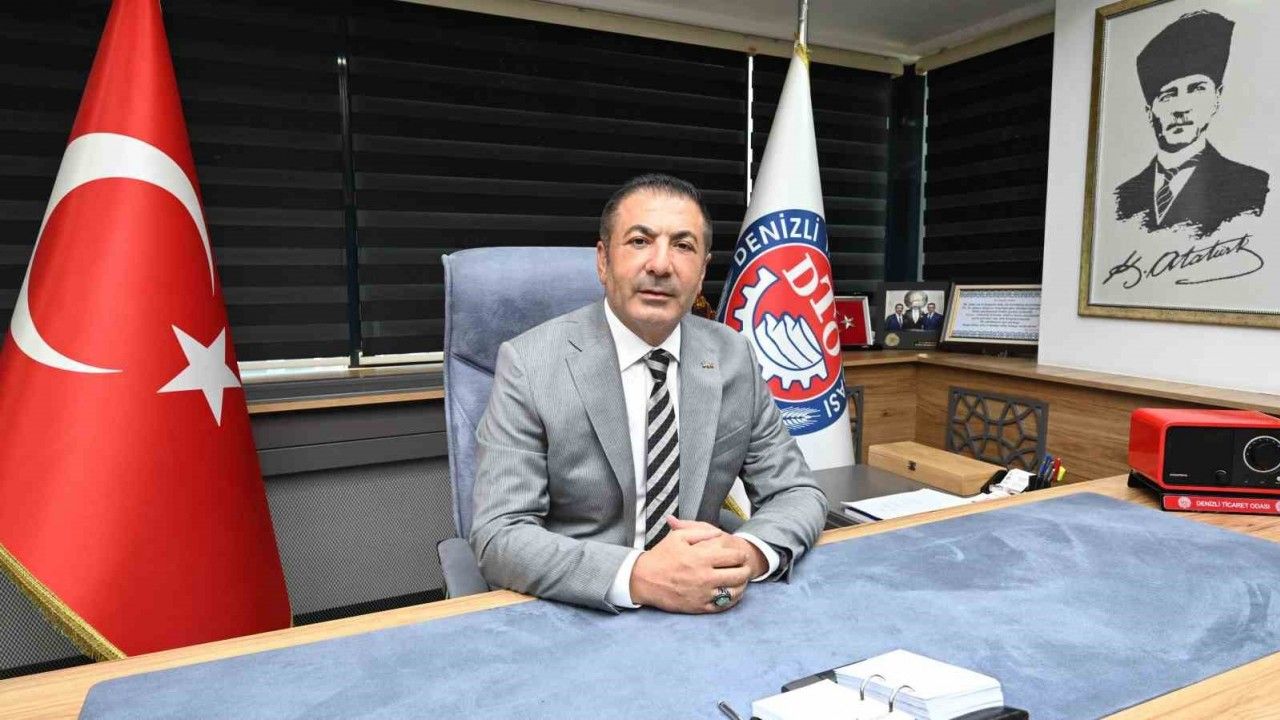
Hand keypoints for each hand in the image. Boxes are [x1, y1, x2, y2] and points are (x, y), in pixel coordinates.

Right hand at [629, 518, 752, 612]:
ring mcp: (702, 594)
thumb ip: (700, 532)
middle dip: (746, 570)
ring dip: (742, 586)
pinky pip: (722, 606)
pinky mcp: (698, 607)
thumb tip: (719, 533)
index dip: (741, 554)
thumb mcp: (678, 537)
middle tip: (746, 567)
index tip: (742, 554)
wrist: (643, 579)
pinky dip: (731, 600)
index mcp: (701, 558)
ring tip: (741, 580)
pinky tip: (731, 594)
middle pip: (738, 575)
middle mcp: (704, 577)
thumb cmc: (661, 556)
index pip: (733, 556)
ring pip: (733, 592)